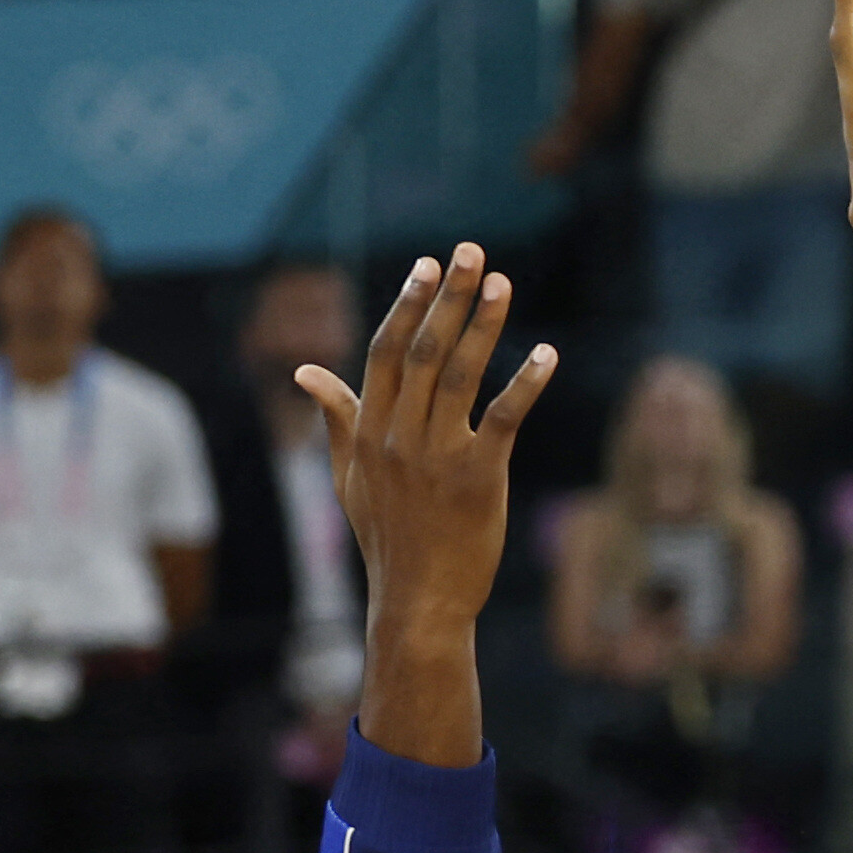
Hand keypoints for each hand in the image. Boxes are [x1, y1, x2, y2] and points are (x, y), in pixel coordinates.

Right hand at [300, 244, 556, 643]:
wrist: (417, 600)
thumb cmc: (388, 537)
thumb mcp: (350, 477)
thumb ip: (336, 418)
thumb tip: (305, 370)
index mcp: (370, 432)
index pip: (384, 353)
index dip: (408, 305)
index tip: (428, 266)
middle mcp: (399, 437)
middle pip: (422, 351)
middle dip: (447, 298)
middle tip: (471, 252)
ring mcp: (437, 457)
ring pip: (458, 376)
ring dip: (483, 326)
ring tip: (503, 285)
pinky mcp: (478, 478)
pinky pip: (504, 419)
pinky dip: (525, 383)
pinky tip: (547, 353)